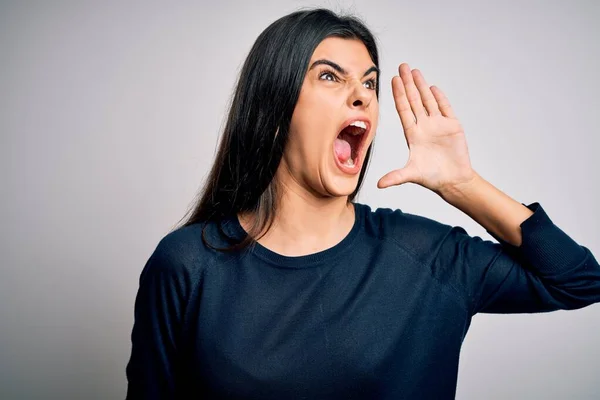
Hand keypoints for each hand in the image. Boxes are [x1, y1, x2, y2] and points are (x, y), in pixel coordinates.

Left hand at [377, 63, 476, 195]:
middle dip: (408, 83)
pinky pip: (444, 108)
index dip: (398, 95)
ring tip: (415, 71)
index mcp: (412, 134)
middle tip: (402, 66)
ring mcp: (438, 125)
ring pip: (428, 101)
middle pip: (414, 100)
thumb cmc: (432, 177)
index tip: (393, 80)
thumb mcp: (411, 175)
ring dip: (421, 86)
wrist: (453, 180)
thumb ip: (395, 177)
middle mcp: (423, 126)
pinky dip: (439, 98)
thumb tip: (379, 185)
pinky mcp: (452, 126)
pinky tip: (432, 87)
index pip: (403, 110)